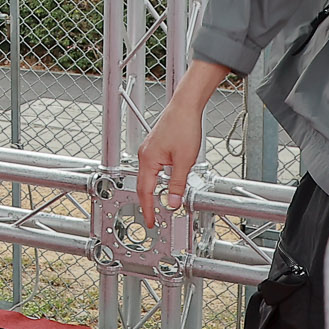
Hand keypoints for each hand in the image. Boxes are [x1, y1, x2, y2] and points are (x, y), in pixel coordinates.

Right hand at [135, 60, 230, 227]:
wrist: (186, 106)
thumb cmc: (183, 127)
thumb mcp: (184, 161)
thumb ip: (177, 184)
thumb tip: (172, 202)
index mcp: (148, 160)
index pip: (145, 192)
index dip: (148, 209)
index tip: (150, 221)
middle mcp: (144, 155)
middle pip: (143, 185)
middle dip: (148, 202)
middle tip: (153, 217)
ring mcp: (149, 150)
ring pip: (148, 176)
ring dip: (153, 190)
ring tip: (160, 203)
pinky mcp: (155, 146)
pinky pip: (153, 168)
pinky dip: (157, 179)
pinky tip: (166, 181)